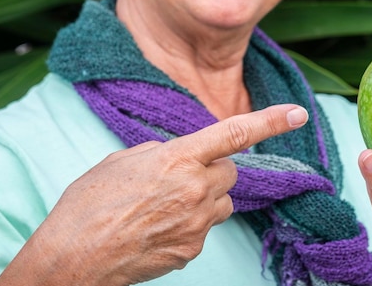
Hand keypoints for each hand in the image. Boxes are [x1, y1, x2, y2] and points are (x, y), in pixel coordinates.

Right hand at [0, 104, 308, 285]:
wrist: (73, 257)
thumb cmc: (89, 204)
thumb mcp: (124, 160)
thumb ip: (165, 153)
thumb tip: (184, 156)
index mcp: (178, 159)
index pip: (234, 134)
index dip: (270, 122)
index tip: (298, 113)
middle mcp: (195, 190)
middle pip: (231, 171)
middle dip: (214, 170)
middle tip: (181, 177)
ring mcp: (197, 224)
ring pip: (223, 201)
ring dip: (205, 197)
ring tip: (165, 205)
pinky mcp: (193, 250)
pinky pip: (206, 228)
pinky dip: (191, 224)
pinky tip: (159, 227)